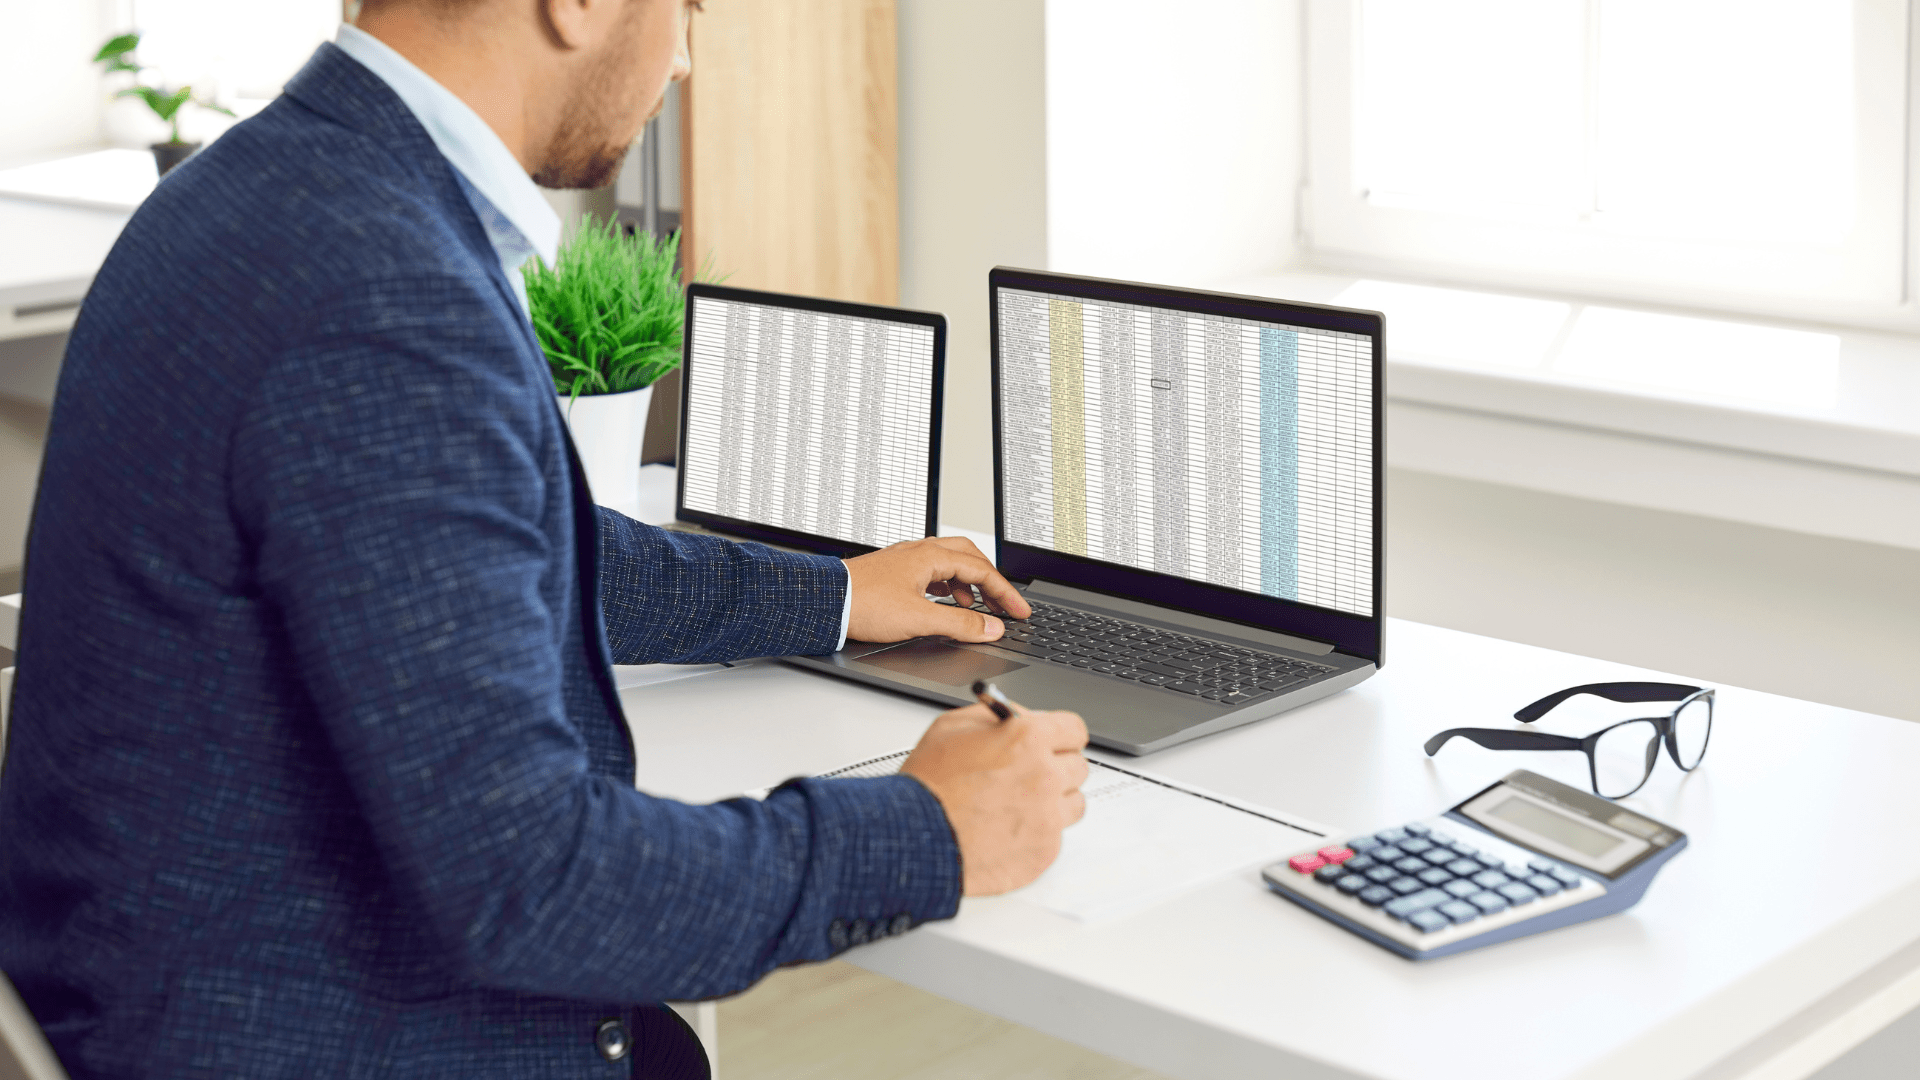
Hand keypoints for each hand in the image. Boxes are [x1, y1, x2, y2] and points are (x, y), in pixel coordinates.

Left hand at [842, 536, 1031, 643]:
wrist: (824, 603)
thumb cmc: (862, 604)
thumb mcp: (920, 619)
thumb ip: (959, 624)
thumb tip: (991, 627)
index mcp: (930, 557)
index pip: (982, 570)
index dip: (1006, 592)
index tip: (1020, 611)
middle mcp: (919, 552)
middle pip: (969, 557)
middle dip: (990, 581)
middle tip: (1003, 603)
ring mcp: (905, 561)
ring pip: (949, 563)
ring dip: (968, 583)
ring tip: (973, 608)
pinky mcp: (893, 573)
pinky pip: (930, 572)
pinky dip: (946, 586)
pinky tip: (943, 602)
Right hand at [901, 701, 1088, 895]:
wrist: (914, 838)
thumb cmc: (927, 786)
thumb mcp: (952, 727)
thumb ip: (996, 717)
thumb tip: (1019, 717)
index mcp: (1027, 738)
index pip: (1074, 730)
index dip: (1062, 735)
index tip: (1056, 742)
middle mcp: (1045, 775)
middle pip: (1077, 766)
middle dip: (1057, 767)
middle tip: (1033, 774)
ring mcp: (1048, 816)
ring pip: (1074, 803)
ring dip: (1055, 802)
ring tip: (1021, 805)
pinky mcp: (1044, 851)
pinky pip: (1056, 837)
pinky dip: (1038, 834)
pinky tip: (1010, 830)